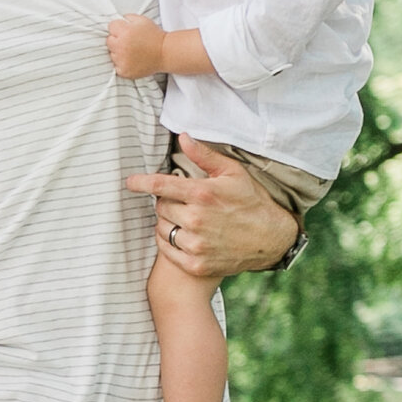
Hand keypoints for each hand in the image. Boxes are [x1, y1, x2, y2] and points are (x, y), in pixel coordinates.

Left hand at [106, 12, 167, 81]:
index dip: (118, 28)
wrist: (165, 53)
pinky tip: (132, 60)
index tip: (125, 31)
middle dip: (117, 40)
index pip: (111, 27)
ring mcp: (122, 60)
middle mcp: (121, 46)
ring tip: (132, 51)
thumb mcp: (142, 20)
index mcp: (125, 32)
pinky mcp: (124, 71)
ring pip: (112, 54)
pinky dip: (122, 64)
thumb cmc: (155, 36)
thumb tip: (118, 20)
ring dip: (118, 52)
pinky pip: (116, 66)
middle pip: (109, 41)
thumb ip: (127, 18)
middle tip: (129, 42)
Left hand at [126, 135, 297, 283]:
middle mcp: (196, 220)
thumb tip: (182, 137)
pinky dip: (170, 242)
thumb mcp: (233, 173)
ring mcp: (196, 245)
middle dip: (167, 202)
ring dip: (168, 222)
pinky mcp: (196, 264)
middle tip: (184, 202)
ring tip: (187, 219)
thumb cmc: (251, 202)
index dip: (141, 183)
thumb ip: (204, 156)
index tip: (130, 182)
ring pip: (161, 228)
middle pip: (160, 207)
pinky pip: (166, 249)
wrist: (271, 239)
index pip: (160, 186)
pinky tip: (184, 236)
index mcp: (203, 195)